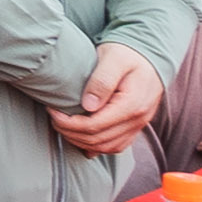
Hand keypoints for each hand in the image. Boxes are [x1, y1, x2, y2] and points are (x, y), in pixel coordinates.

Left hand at [49, 40, 164, 153]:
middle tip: (53, 118)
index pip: (94, 125)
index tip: (53, 111)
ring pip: (106, 147)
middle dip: (70, 132)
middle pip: (98, 139)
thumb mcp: (114, 59)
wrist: (148, 55)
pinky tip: (81, 139)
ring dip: (81, 141)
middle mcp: (138, 119)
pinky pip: (116, 146)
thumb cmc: (128, 54)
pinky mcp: (135, 127)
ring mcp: (138, 125)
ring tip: (63, 126)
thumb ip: (102, 80)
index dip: (69, 123)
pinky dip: (96, 146)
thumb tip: (88, 106)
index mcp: (132, 104)